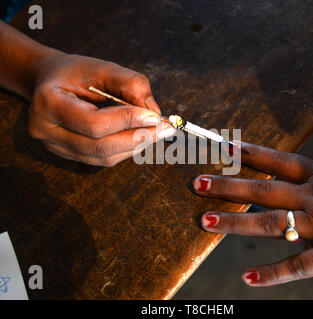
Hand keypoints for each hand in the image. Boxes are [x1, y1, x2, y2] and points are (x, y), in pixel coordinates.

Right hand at [28, 52, 174, 165]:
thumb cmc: (75, 73)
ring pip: (104, 157)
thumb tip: (154, 114)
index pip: (94, 124)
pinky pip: (103, 159)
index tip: (155, 117)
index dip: (127, 122)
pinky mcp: (68, 155)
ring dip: (135, 145)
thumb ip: (130, 85)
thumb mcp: (102, 68)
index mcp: (49, 104)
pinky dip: (126, 149)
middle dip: (138, 138)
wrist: (49, 82)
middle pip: (101, 147)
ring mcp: (56, 147)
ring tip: (157, 132)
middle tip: (166, 129)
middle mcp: (47, 131)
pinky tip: (140, 137)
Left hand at [193, 142, 312, 285]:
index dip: (248, 153)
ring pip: (271, 223)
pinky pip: (298, 266)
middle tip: (196, 183)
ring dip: (235, 222)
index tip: (222, 147)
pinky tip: (246, 278)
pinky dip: (272, 274)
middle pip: (263, 189)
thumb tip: (304, 178)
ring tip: (205, 221)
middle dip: (228, 186)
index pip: (277, 160)